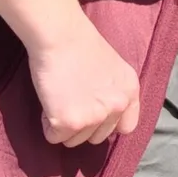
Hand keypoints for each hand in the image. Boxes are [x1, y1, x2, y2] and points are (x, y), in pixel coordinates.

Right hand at [27, 19, 141, 146]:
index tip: (94, 116)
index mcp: (130, 91)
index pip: (127, 127)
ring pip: (75, 141)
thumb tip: (103, 117)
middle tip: (69, 102)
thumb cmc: (80, 45)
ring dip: (63, 127)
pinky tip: (49, 102)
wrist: (60, 36)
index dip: (107, 124)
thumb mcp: (113, 67)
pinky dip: (47, 125)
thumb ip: (113, 92)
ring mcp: (94, 116)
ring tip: (58, 99)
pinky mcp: (70, 122)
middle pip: (97, 137)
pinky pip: (54, 138)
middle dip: (81, 126)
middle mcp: (117, 106)